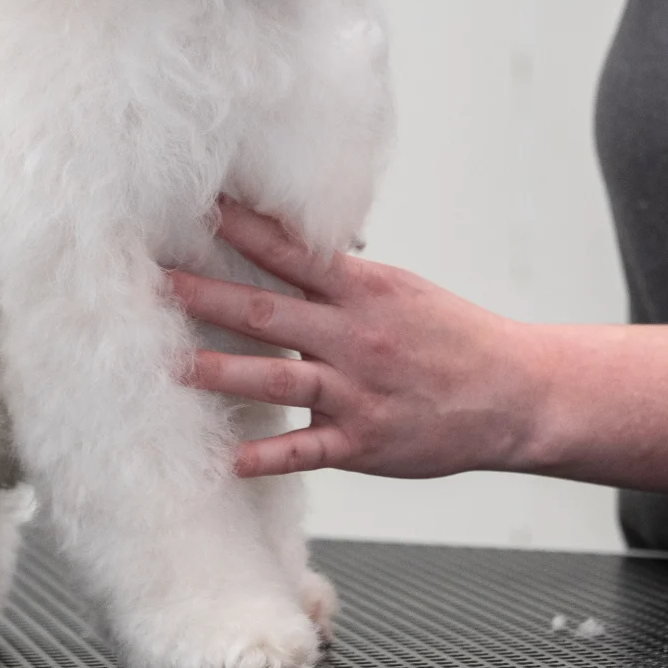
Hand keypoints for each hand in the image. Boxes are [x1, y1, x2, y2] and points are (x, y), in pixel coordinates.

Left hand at [167, 200, 544, 478]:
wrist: (515, 395)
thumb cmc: (454, 339)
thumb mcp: (401, 291)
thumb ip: (341, 277)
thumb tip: (286, 248)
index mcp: (364, 292)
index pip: (290, 252)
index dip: (240, 229)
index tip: (196, 207)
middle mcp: (354, 337)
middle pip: (266, 312)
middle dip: (204, 295)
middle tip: (152, 282)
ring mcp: (357, 392)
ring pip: (276, 379)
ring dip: (218, 372)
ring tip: (168, 367)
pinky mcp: (363, 443)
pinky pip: (305, 451)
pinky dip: (266, 457)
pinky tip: (227, 460)